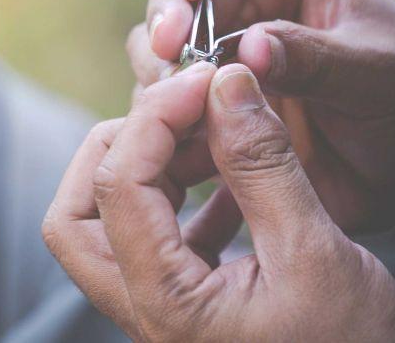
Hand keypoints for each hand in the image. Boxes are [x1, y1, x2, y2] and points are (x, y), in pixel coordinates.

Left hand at [43, 63, 394, 341]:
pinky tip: (240, 179)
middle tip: (179, 112)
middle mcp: (148, 313)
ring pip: (113, 228)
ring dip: (157, 169)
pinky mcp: (191, 309)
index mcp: (166, 304)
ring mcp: (164, 314)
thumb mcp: (317, 252)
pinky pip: (163, 243)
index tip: (204, 81)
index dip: (154, 118)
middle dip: (118, 148)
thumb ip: (263, 164)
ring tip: (222, 137)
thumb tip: (225, 84)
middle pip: (77, 215)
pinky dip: (188, 200)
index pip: (116, 186)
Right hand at [127, 0, 394, 228]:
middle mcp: (237, 2)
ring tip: (187, 108)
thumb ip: (319, 58)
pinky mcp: (205, 105)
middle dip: (166, 24)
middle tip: (174, 59)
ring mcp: (215, 55)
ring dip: (160, 76)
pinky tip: (186, 144)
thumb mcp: (380, 71)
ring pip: (153, 48)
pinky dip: (165, 122)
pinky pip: (163, 105)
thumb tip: (250, 48)